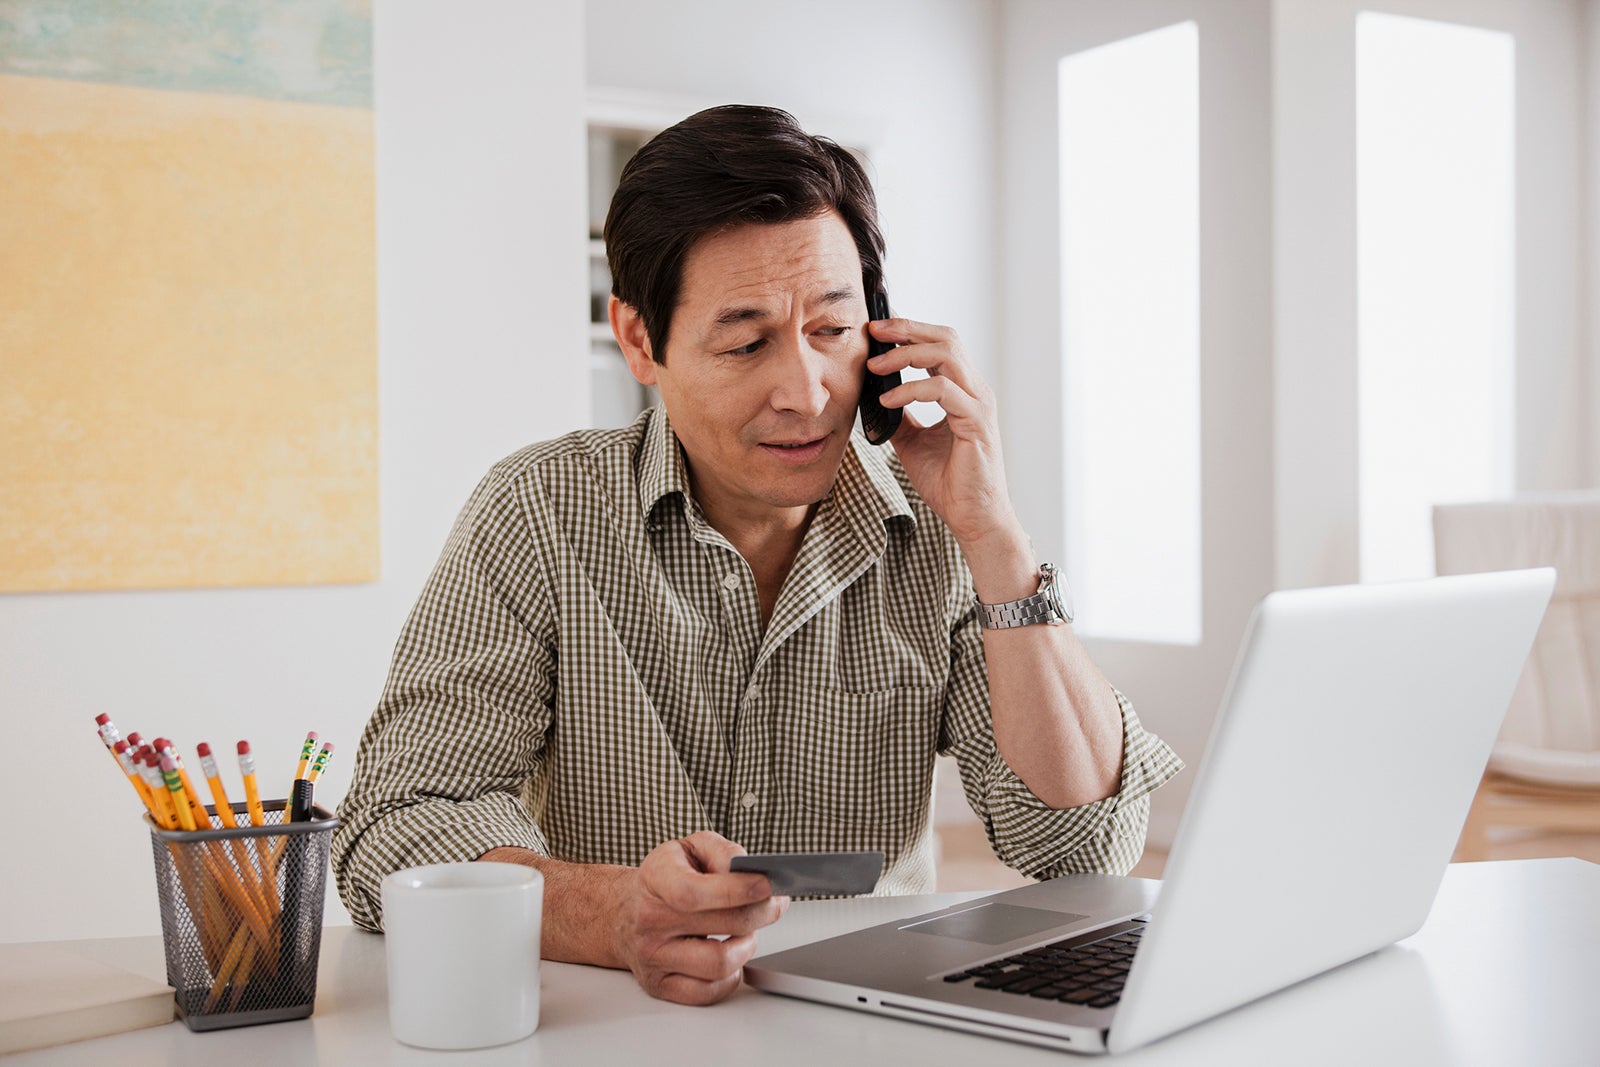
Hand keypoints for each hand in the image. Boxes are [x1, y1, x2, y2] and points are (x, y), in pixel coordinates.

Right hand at [610, 831, 789, 1004]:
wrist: (623, 912)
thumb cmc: (665, 879)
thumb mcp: (688, 848)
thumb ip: (722, 852)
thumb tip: (751, 874)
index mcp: (655, 879)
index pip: (694, 892)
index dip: (737, 890)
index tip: (766, 885)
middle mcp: (649, 920)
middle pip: (724, 926)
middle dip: (762, 913)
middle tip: (773, 904)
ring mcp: (652, 957)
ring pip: (720, 964)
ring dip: (748, 946)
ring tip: (747, 931)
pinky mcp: (659, 985)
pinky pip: (709, 993)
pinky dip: (731, 976)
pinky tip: (730, 955)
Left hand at [868, 317, 1019, 548]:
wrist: (972, 517)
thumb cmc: (948, 481)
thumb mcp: (911, 441)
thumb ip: (899, 415)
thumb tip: (872, 395)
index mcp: (963, 391)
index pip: (940, 344)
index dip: (910, 331)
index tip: (877, 330)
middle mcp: (975, 391)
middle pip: (945, 338)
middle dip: (907, 329)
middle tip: (874, 331)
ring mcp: (979, 404)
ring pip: (946, 355)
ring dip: (905, 354)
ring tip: (875, 366)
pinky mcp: (976, 423)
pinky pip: (942, 390)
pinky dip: (910, 389)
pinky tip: (887, 400)